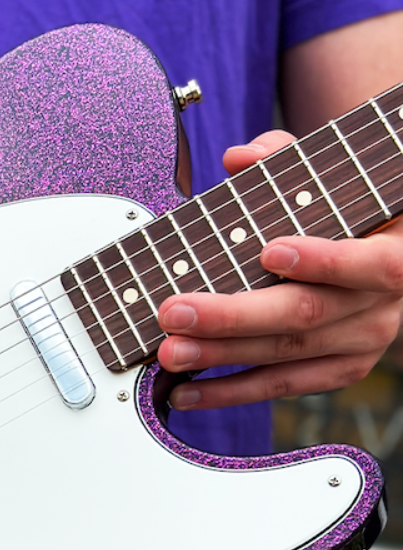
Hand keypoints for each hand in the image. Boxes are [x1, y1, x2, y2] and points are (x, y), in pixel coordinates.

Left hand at [156, 130, 402, 408]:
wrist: (384, 250)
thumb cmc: (343, 211)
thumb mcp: (327, 176)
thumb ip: (285, 159)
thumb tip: (239, 157)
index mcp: (395, 250)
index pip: (369, 262)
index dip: (321, 259)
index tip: (268, 251)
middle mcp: (382, 305)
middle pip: (304, 313)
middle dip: (231, 316)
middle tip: (174, 312)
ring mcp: (361, 343)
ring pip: (285, 355)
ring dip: (219, 356)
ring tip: (169, 352)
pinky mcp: (337, 372)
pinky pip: (279, 386)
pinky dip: (229, 391)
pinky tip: (187, 392)